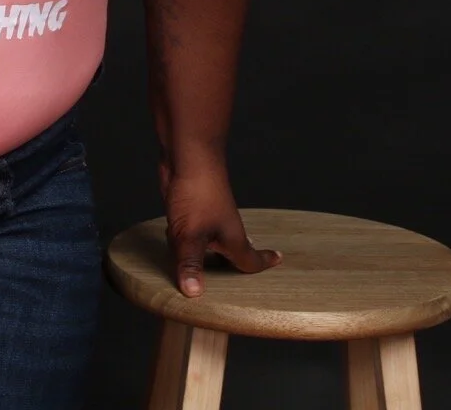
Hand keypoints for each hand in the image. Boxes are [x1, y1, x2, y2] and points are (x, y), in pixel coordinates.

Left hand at [159, 161, 282, 296]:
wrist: (188, 156)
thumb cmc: (197, 193)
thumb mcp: (191, 235)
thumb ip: (191, 264)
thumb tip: (194, 294)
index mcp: (232, 238)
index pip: (251, 260)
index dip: (263, 264)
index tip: (278, 261)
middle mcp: (223, 229)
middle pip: (231, 254)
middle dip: (231, 264)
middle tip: (235, 279)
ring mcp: (207, 217)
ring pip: (208, 243)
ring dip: (203, 254)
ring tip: (201, 268)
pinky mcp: (191, 209)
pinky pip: (191, 233)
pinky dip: (185, 239)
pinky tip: (173, 240)